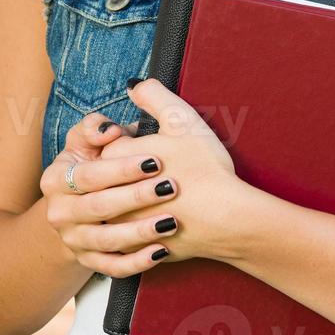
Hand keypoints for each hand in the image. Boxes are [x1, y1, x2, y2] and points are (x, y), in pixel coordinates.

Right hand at [39, 112, 181, 277]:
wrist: (77, 208)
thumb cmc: (91, 165)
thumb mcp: (84, 142)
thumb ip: (94, 127)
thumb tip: (110, 129)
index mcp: (55, 180)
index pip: (90, 175)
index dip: (122, 169)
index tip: (154, 161)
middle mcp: (59, 213)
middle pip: (99, 207)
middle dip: (136, 198)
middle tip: (170, 188)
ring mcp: (73, 240)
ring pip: (107, 240)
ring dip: (140, 232)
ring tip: (171, 221)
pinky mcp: (88, 262)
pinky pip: (113, 267)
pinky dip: (137, 263)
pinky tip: (162, 251)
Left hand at [96, 78, 240, 263]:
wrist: (228, 218)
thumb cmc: (205, 168)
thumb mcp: (181, 120)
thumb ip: (154, 96)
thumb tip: (133, 86)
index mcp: (117, 159)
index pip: (108, 145)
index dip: (129, 140)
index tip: (152, 144)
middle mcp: (110, 194)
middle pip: (106, 178)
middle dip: (126, 171)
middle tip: (156, 169)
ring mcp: (123, 225)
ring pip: (113, 212)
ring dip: (129, 203)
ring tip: (155, 197)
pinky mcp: (137, 248)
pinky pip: (126, 242)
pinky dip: (137, 234)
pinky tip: (154, 226)